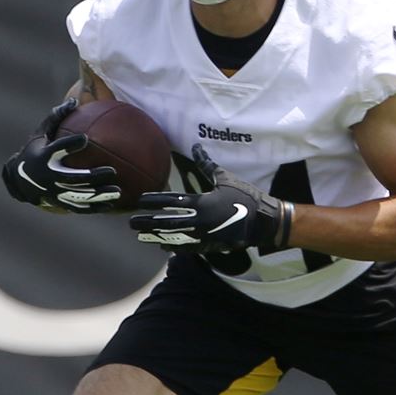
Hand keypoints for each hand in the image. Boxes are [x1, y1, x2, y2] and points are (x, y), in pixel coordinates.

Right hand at [0, 98, 120, 212]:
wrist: (20, 179)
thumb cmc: (36, 149)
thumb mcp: (41, 132)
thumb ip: (57, 117)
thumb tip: (74, 100)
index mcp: (44, 156)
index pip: (57, 149)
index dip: (70, 145)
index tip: (85, 139)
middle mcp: (49, 176)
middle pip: (72, 178)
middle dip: (92, 176)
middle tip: (111, 171)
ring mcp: (54, 192)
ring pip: (79, 196)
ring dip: (98, 195)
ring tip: (117, 191)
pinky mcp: (60, 202)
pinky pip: (79, 206)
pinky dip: (95, 207)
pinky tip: (113, 205)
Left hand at [129, 144, 292, 251]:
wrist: (264, 221)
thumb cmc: (245, 196)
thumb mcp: (225, 178)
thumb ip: (206, 164)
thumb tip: (195, 147)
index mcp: (202, 202)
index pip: (172, 201)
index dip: (154, 201)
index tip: (140, 200)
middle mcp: (200, 220)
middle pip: (167, 222)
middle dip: (148, 222)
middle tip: (131, 222)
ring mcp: (204, 235)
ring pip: (174, 237)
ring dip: (156, 237)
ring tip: (140, 236)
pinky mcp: (210, 245)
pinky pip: (187, 248)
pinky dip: (173, 246)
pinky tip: (161, 246)